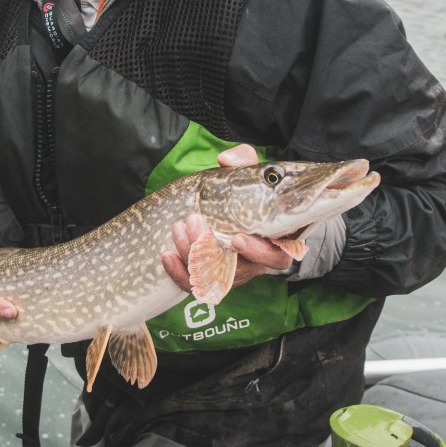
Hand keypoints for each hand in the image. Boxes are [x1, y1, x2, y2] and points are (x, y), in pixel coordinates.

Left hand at [160, 144, 293, 292]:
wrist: (216, 207)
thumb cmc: (242, 192)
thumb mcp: (246, 173)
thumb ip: (243, 160)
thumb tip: (226, 160)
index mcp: (275, 239)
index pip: (278, 256)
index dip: (260, 252)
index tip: (237, 237)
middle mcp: (256, 262)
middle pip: (242, 270)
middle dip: (215, 250)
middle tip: (196, 222)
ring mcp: (234, 273)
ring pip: (216, 278)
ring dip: (193, 256)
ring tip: (178, 228)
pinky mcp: (211, 279)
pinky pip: (196, 286)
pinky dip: (180, 273)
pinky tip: (167, 256)